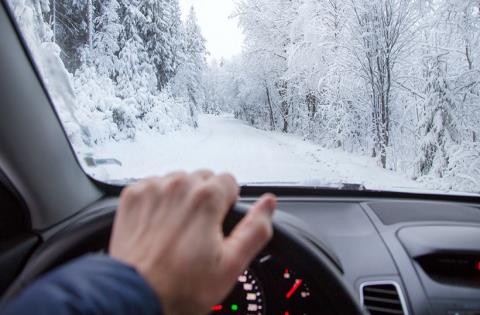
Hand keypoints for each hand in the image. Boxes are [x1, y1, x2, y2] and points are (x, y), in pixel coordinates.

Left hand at [109, 171, 275, 314]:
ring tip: (177, 229)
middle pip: (204, 179)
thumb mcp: (231, 265)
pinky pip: (155, 185)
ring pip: (179, 180)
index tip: (218, 224)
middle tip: (198, 231)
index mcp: (207, 197)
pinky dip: (159, 200)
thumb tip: (268, 204)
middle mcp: (179, 185)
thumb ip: (255, 229)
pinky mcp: (133, 195)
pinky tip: (159, 224)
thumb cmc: (181, 286)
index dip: (227, 204)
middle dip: (206, 199)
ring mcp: (153, 188)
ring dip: (182, 197)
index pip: (229, 181)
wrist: (135, 295)